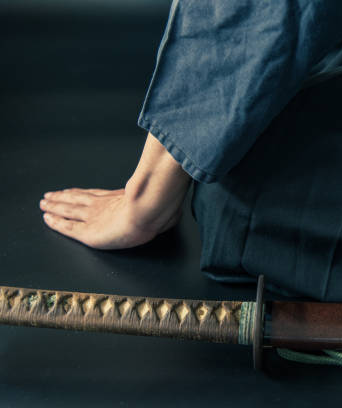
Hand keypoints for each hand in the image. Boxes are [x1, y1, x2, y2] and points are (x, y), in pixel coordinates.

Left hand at [40, 133, 190, 249]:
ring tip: (44, 204)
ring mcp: (93, 217)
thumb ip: (164, 206)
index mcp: (118, 198)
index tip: (70, 191)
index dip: (80, 193)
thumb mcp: (163, 204)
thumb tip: (178, 209)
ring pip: (68, 210)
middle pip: (77, 200)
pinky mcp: (88, 232)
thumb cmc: (160, 208)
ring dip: (55, 206)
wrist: (151, 211)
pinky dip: (56, 222)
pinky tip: (47, 219)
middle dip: (63, 198)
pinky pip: (67, 227)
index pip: (94, 195)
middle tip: (49, 196)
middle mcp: (103, 204)